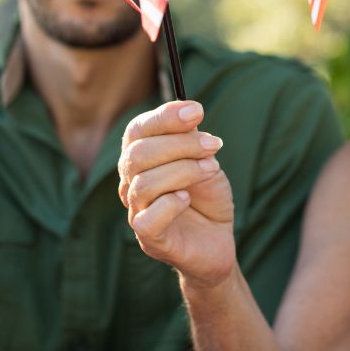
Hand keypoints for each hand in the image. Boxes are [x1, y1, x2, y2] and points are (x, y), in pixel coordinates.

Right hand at [118, 101, 233, 287]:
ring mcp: (136, 211)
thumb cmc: (206, 197)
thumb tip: (189, 115)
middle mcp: (131, 182)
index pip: (137, 130)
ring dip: (184, 171)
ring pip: (145, 183)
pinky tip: (187, 199)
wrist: (218, 239)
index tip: (197, 111)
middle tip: (214, 144)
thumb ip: (192, 140)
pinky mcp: (148, 239)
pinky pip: (147, 219)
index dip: (165, 117)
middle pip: (138, 153)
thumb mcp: (205, 160)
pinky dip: (170, 204)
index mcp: (140, 158)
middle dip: (181, 144)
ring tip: (212, 169)